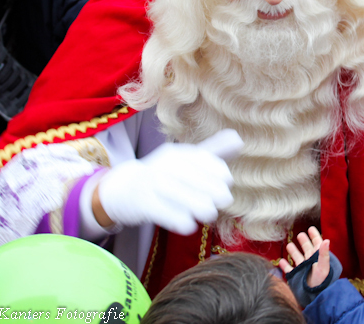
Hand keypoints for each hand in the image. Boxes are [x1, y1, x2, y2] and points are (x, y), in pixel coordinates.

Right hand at [94, 129, 242, 234]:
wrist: (122, 190)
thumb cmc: (162, 175)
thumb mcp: (186, 160)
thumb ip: (213, 152)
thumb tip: (240, 139)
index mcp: (178, 153)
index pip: (207, 161)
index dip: (221, 174)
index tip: (226, 183)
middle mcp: (165, 165)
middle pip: (198, 179)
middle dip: (216, 193)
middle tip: (221, 202)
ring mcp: (152, 184)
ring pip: (185, 197)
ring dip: (203, 208)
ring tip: (209, 214)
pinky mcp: (143, 204)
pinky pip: (167, 213)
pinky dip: (182, 221)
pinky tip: (189, 224)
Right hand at [278, 226, 329, 287]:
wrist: (316, 296)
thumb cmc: (322, 281)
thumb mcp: (323, 266)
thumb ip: (324, 253)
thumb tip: (326, 240)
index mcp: (318, 257)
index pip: (317, 243)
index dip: (314, 236)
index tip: (311, 228)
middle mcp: (310, 262)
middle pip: (307, 249)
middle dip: (304, 241)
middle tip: (300, 234)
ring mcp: (303, 269)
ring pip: (298, 257)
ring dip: (294, 251)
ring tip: (289, 245)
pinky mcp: (296, 276)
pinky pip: (290, 269)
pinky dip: (285, 265)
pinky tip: (281, 261)